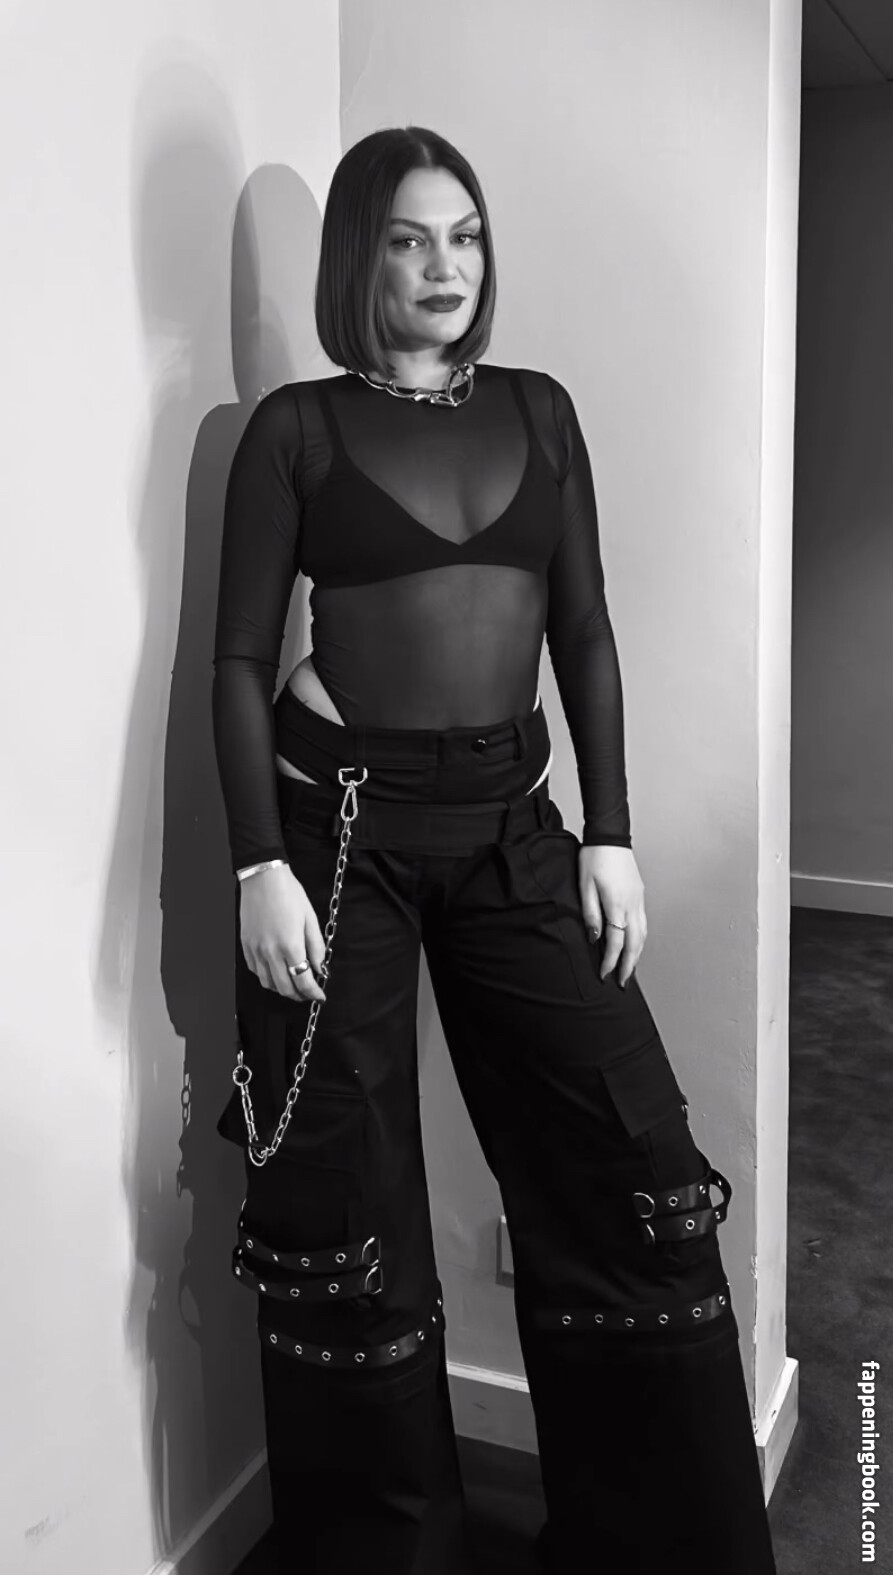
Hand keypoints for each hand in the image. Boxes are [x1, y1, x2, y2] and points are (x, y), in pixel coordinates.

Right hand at [239, 863, 327, 1000]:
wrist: (263, 878)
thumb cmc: (288, 893)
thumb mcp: (310, 918)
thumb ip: (316, 947)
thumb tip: (320, 967)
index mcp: (290, 945)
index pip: (303, 981)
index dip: (313, 993)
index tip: (320, 996)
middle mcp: (271, 952)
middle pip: (285, 988)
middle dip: (299, 996)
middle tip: (308, 994)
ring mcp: (256, 950)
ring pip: (268, 983)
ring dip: (282, 989)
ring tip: (293, 984)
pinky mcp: (246, 945)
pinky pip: (255, 970)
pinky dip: (267, 977)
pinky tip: (275, 971)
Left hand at [578, 844, 645, 987]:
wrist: (610, 836)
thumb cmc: (594, 858)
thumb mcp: (585, 886)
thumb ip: (591, 914)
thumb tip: (595, 938)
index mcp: (617, 904)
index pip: (616, 942)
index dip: (610, 961)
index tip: (604, 974)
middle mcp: (633, 905)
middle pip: (635, 943)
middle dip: (629, 965)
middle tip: (623, 982)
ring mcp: (639, 900)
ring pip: (643, 934)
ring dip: (637, 954)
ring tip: (630, 969)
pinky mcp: (640, 895)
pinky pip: (643, 923)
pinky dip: (640, 939)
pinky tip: (635, 944)